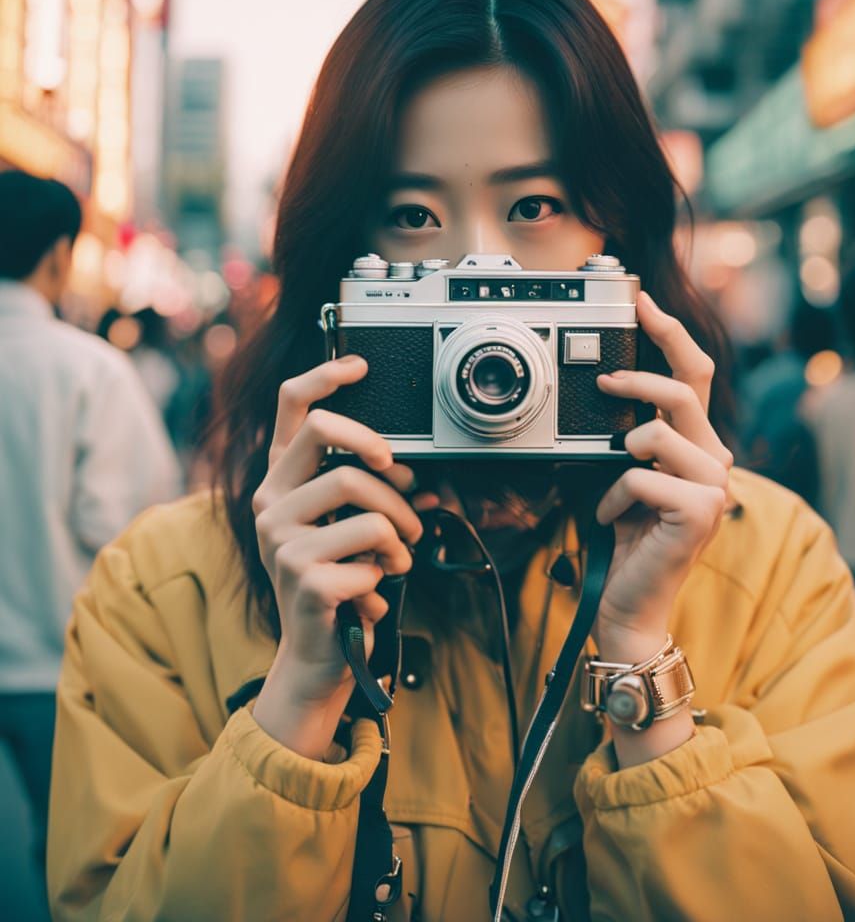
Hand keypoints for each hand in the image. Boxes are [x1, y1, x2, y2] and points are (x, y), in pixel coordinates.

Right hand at [250, 356, 422, 758]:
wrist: (319, 653)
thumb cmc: (338, 580)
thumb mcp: (346, 526)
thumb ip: (365, 491)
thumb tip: (418, 474)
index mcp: (281, 481)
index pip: (290, 407)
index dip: (324, 375)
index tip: (361, 366)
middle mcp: (271, 502)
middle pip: (332, 439)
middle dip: (389, 466)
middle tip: (411, 496)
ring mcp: (281, 540)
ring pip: (368, 503)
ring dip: (401, 533)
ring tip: (397, 557)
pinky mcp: (303, 576)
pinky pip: (374, 554)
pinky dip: (388, 574)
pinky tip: (372, 592)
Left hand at [593, 292, 732, 662]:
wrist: (630, 601)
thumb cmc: (628, 538)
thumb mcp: (626, 474)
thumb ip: (633, 435)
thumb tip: (613, 387)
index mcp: (699, 446)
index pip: (695, 377)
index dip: (671, 334)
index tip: (643, 302)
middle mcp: (715, 461)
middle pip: (683, 390)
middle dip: (636, 379)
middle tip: (604, 381)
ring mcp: (714, 486)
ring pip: (656, 433)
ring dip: (620, 461)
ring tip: (615, 496)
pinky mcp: (701, 511)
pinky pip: (640, 476)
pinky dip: (614, 499)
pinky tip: (617, 521)